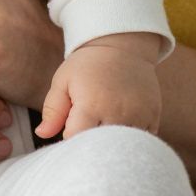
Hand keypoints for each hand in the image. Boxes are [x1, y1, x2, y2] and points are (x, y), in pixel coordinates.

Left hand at [36, 34, 162, 138]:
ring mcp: (139, 116)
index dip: (69, 143)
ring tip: (103, 137)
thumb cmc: (88, 65)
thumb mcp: (64, 80)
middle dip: (90, 150)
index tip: (68, 135)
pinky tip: (122, 135)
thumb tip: (42, 134)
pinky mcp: (153, 117)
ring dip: (112, 148)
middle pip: (101, 150)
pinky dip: (132, 145)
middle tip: (85, 140)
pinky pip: (143, 143)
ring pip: (124, 149)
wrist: (124, 45)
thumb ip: (53, 110)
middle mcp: (117, 113)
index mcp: (91, 104)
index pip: (76, 140)